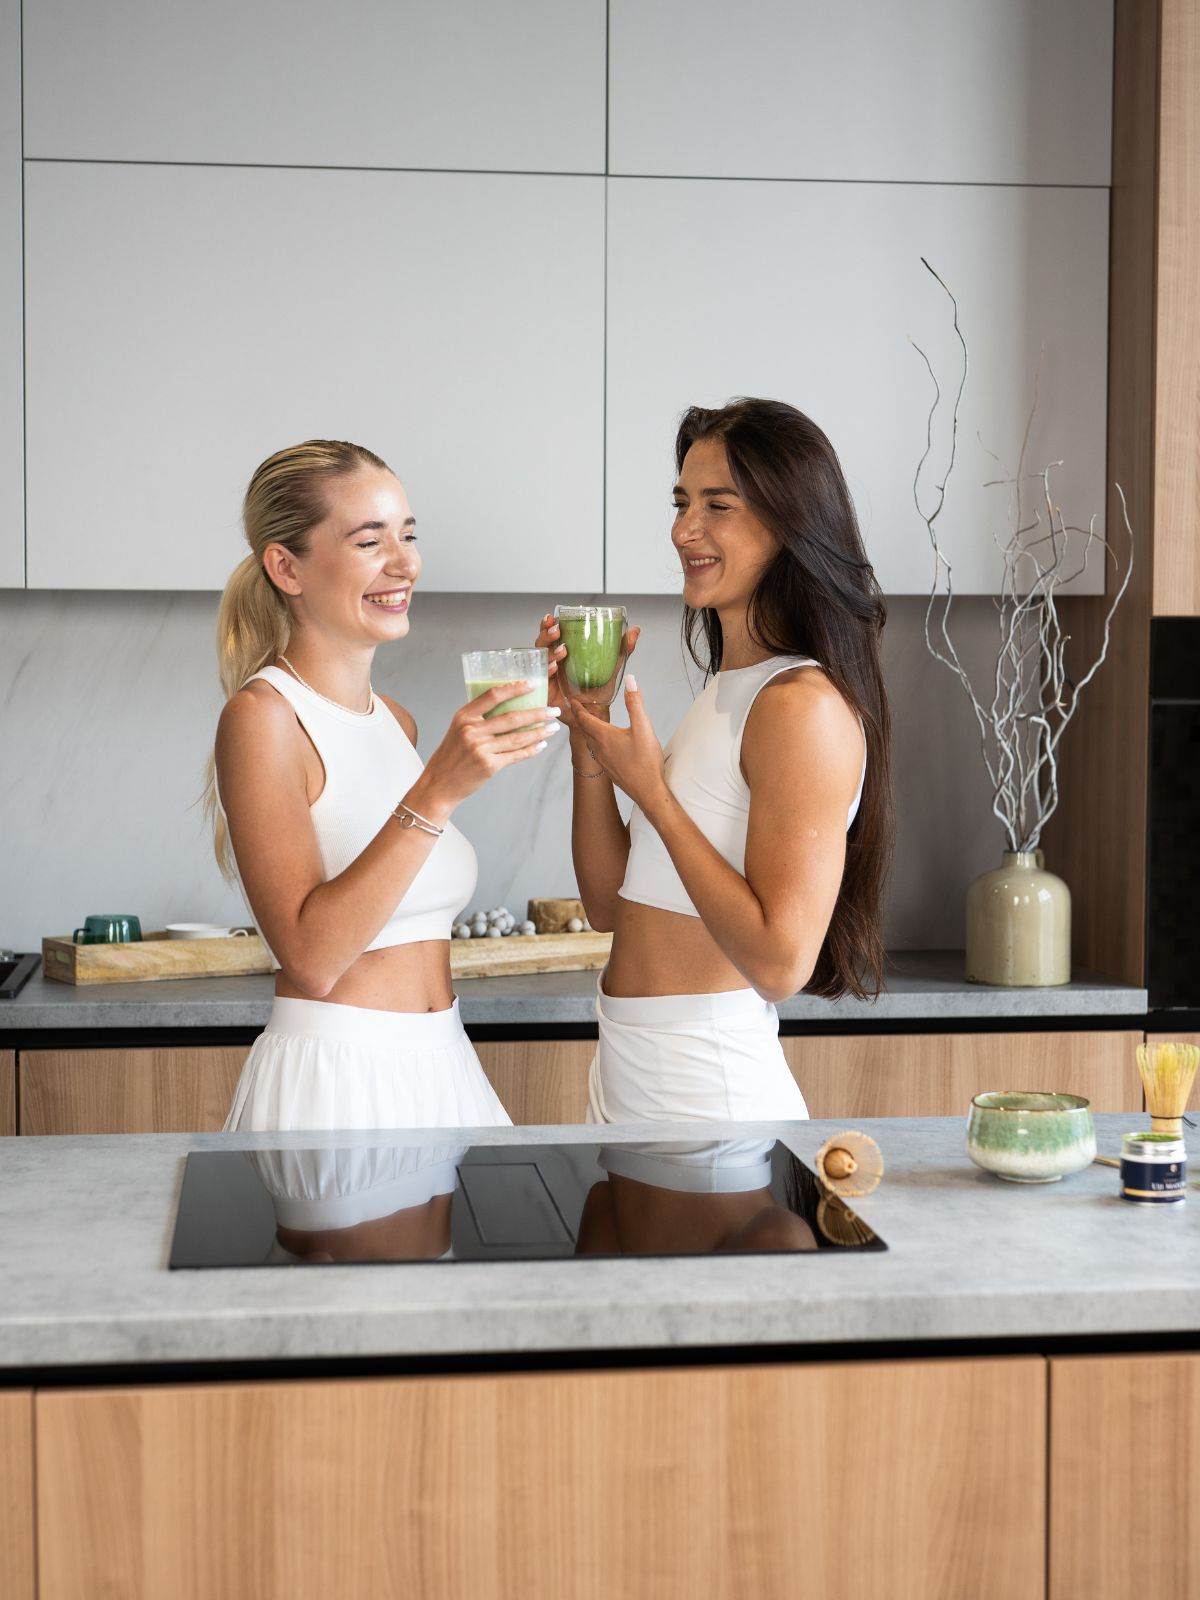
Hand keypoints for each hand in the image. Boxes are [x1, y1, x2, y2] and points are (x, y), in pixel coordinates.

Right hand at [408, 682, 559, 819]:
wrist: (440, 783)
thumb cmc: (451, 755)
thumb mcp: (459, 730)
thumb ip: (479, 719)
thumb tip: (510, 706)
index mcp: (464, 717)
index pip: (492, 696)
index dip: (515, 688)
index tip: (533, 684)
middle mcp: (472, 731)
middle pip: (512, 718)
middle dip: (538, 713)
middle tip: (554, 710)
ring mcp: (481, 749)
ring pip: (518, 737)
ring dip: (539, 732)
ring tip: (553, 727)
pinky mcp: (489, 766)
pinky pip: (516, 755)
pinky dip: (531, 750)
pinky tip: (542, 744)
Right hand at [536, 614, 640, 729]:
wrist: (595, 714)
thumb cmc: (599, 691)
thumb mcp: (613, 666)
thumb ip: (623, 649)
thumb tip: (635, 631)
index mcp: (565, 653)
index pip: (553, 634)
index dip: (549, 624)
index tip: (554, 616)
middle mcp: (554, 662)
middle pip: (542, 643)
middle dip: (546, 634)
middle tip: (557, 631)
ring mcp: (548, 676)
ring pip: (540, 659)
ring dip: (550, 652)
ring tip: (563, 650)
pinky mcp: (547, 691)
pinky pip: (542, 679)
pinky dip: (548, 671)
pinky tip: (556, 668)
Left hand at [571, 675, 667, 813]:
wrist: (648, 791)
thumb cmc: (645, 761)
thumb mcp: (643, 727)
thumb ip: (635, 703)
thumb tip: (630, 681)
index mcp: (603, 736)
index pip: (584, 718)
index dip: (576, 707)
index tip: (571, 700)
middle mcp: (599, 748)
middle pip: (584, 730)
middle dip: (580, 717)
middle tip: (577, 708)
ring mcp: (603, 761)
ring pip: (590, 742)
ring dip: (587, 730)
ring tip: (589, 723)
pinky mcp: (610, 769)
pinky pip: (597, 752)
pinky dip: (596, 742)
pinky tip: (605, 744)